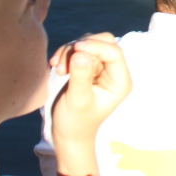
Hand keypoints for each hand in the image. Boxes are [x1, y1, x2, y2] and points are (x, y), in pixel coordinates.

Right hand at [50, 33, 130, 161]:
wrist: (68, 133)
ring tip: (58, 70)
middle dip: (81, 47)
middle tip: (63, 66)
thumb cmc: (75, 122)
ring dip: (70, 51)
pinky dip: (66, 54)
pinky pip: (79, 49)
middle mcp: (114, 72)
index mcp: (120, 82)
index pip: (114, 52)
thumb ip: (80, 77)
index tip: (74, 50)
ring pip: (89, 43)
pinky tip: (56, 67)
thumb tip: (81, 53)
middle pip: (103, 42)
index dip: (95, 46)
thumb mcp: (77, 101)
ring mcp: (102, 68)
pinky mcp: (89, 66)